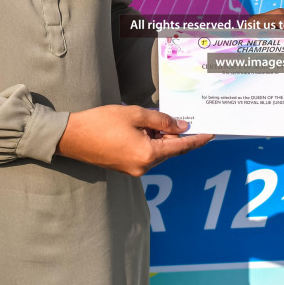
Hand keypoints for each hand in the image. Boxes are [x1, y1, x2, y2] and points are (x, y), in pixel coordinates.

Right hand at [57, 105, 212, 176]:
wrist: (72, 137)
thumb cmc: (101, 123)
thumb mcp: (134, 115)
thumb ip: (161, 120)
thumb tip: (181, 125)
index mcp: (148, 154)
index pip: (181, 147)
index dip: (197, 139)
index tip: (211, 134)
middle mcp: (144, 166)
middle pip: (169, 150)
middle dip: (175, 134)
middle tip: (180, 116)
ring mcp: (134, 169)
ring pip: (158, 152)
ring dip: (161, 137)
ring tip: (152, 119)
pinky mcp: (126, 167)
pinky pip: (146, 154)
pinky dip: (150, 142)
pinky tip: (144, 128)